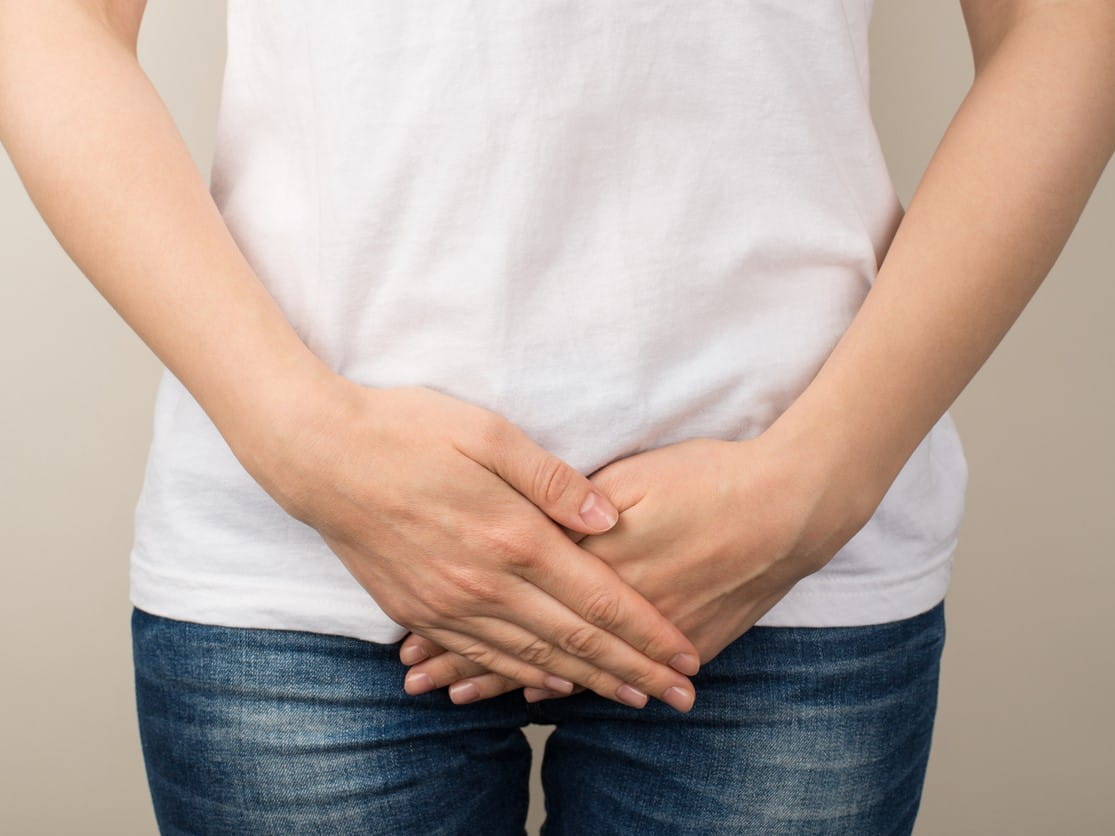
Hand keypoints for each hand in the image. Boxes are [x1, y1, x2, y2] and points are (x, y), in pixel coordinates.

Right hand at [254, 380, 700, 709]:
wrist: (318, 456)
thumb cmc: (406, 431)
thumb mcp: (488, 434)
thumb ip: (553, 481)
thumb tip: (611, 518)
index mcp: (512, 537)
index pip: (598, 599)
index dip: (647, 632)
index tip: (686, 654)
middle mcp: (484, 584)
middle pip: (576, 641)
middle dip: (635, 671)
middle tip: (679, 696)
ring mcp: (448, 604)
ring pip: (532, 659)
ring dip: (589, 683)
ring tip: (630, 699)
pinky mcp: (418, 610)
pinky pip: (481, 658)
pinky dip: (523, 677)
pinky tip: (550, 687)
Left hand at [397, 433, 874, 704]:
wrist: (793, 506)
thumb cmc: (711, 477)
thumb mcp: (637, 476)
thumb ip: (576, 504)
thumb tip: (528, 528)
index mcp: (599, 559)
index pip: (516, 600)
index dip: (466, 625)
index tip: (420, 648)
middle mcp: (617, 605)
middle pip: (532, 640)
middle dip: (474, 664)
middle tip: (425, 686)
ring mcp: (649, 629)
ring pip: (570, 664)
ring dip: (514, 680)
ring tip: (468, 697)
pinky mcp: (684, 637)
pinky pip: (619, 672)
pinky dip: (578, 685)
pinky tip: (550, 697)